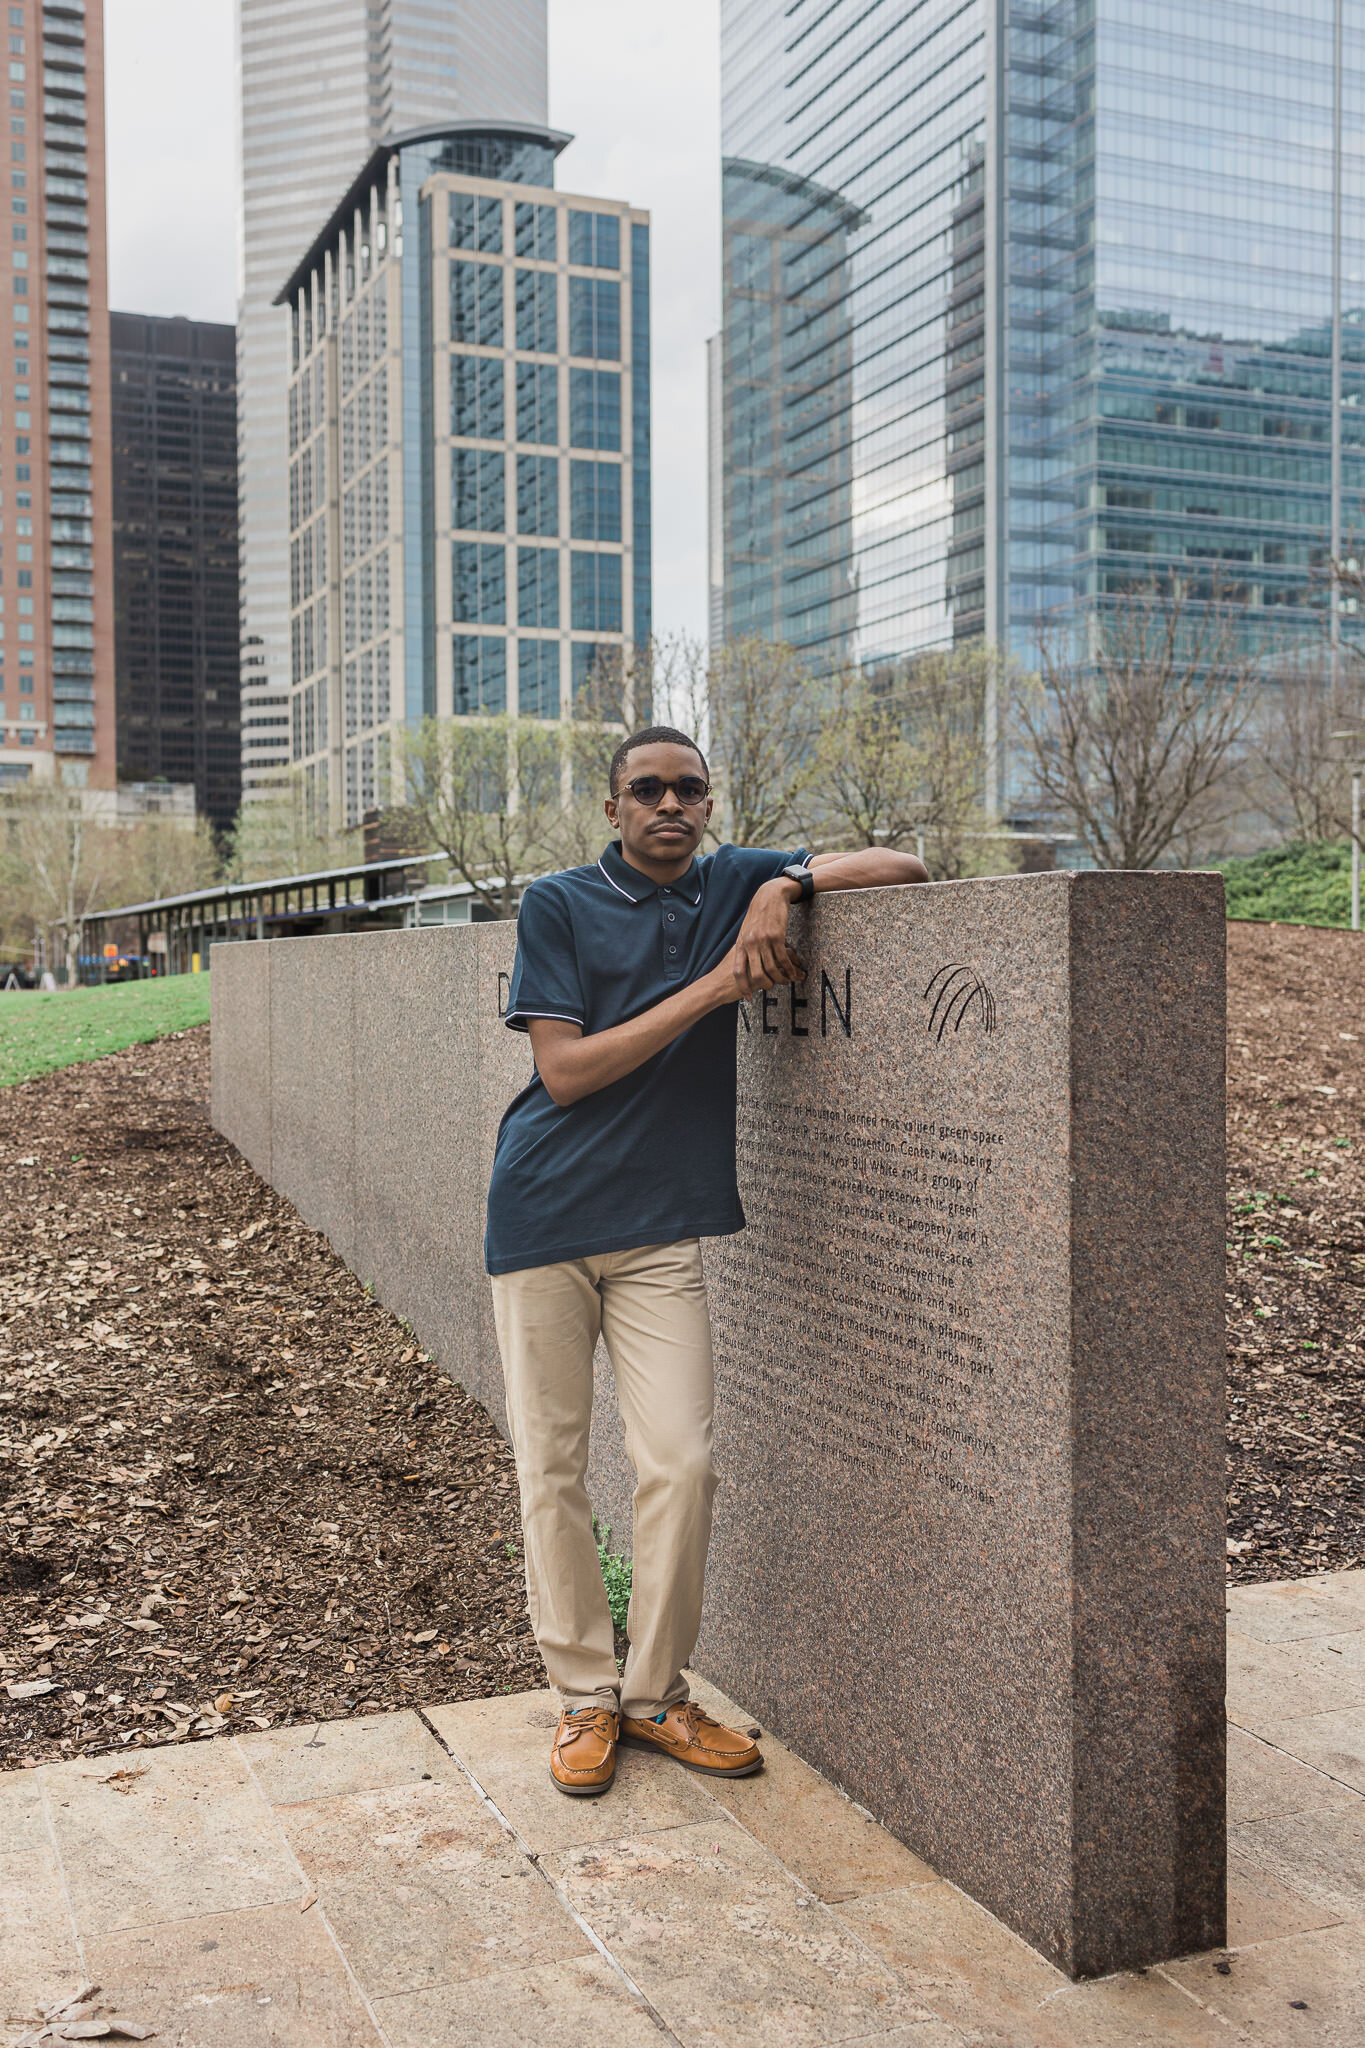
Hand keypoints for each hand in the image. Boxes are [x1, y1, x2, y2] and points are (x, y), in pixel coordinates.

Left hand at [730, 878, 806, 996]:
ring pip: (772, 968)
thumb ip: (745, 946)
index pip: (738, 970)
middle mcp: (750, 944)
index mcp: (741, 944)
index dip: (743, 986)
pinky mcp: (777, 936)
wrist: (769, 895)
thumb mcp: (746, 930)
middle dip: (765, 985)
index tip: (748, 997)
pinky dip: (789, 968)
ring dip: (780, 978)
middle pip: (756, 974)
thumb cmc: (758, 914)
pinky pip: (783, 958)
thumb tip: (745, 963)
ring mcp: (763, 940)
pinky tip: (792, 972)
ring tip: (786, 981)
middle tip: (772, 988)